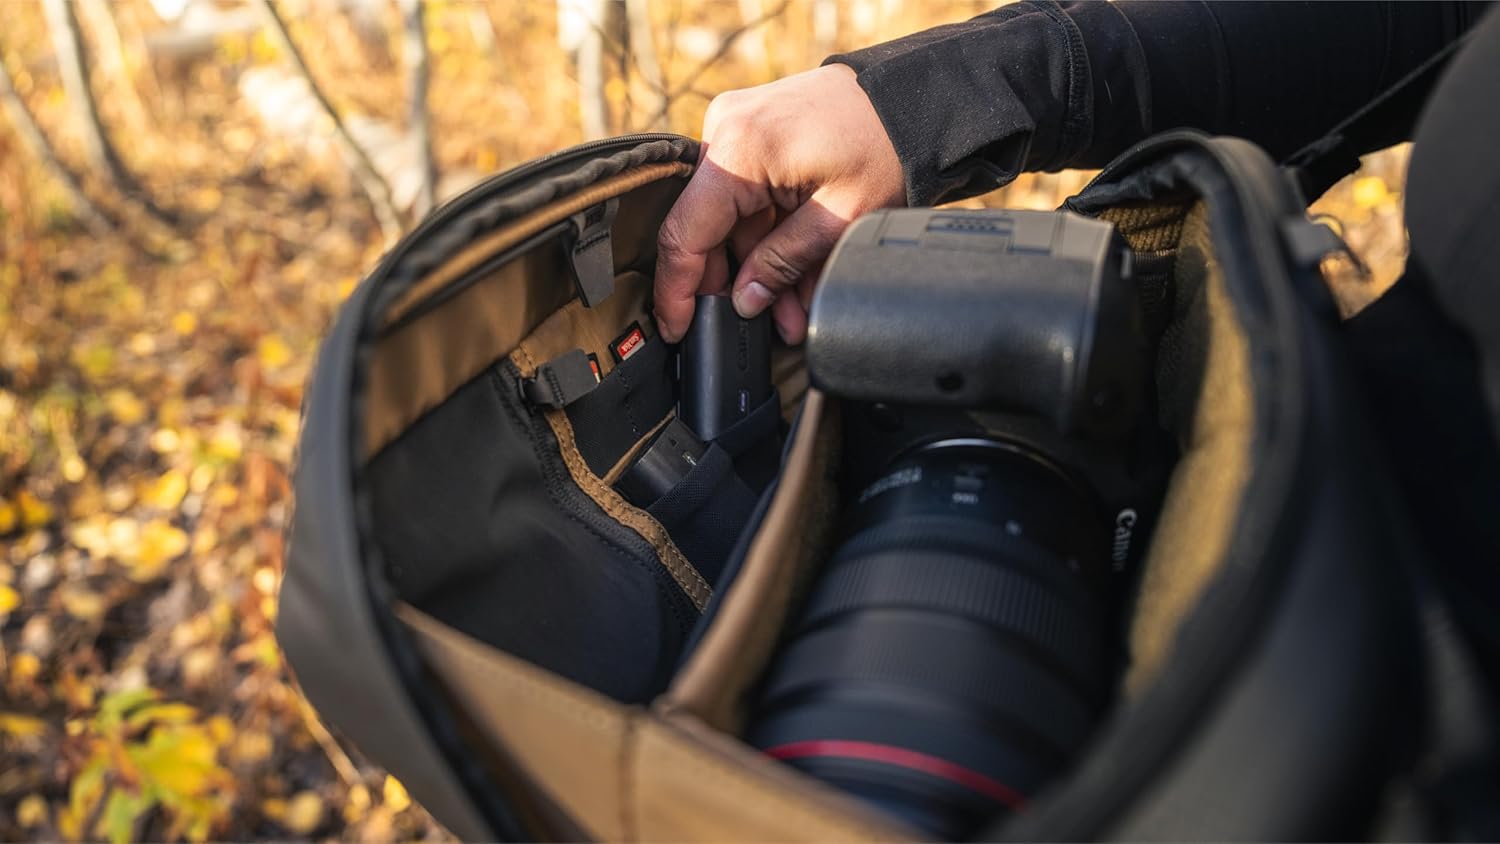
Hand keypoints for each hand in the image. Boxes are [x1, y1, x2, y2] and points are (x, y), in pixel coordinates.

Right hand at [653, 64, 904, 343]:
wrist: (912, 96)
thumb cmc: (885, 145)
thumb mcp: (839, 219)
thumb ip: (783, 263)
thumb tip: (743, 301)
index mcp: (739, 150)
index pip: (685, 233)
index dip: (677, 290)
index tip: (677, 328)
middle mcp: (725, 129)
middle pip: (706, 228)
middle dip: (740, 283)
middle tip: (775, 323)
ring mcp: (735, 126)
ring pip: (730, 218)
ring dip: (761, 263)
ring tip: (797, 305)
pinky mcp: (750, 131)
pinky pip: (745, 195)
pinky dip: (769, 233)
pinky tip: (796, 268)